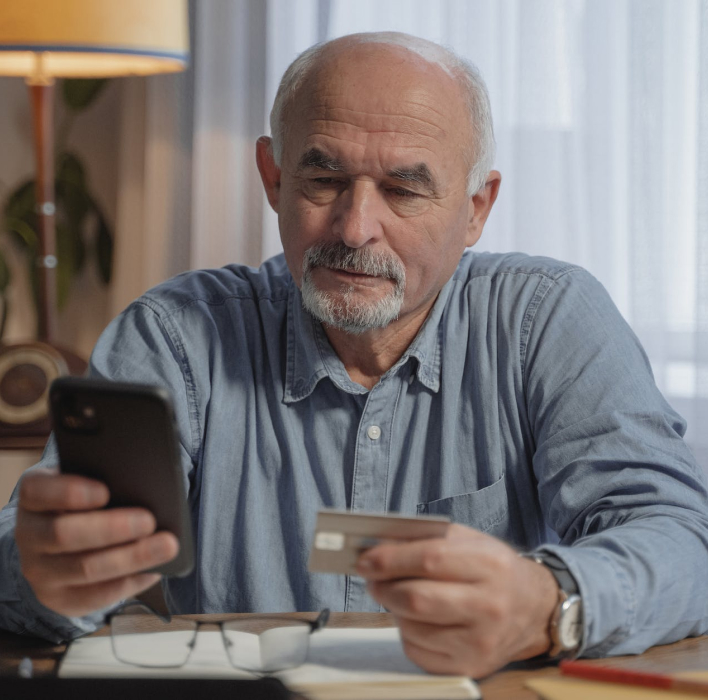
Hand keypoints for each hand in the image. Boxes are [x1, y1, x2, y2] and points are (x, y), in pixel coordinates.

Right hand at [15, 469, 178, 616]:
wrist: (61, 541)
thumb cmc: (85, 503)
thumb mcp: (86, 484)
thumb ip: (106, 481)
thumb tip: (146, 487)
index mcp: (34, 497)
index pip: (38, 491)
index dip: (69, 492)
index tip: (105, 492)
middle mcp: (29, 534)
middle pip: (64, 533)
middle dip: (112, 528)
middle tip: (150, 520)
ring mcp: (40, 570)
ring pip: (85, 568)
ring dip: (131, 557)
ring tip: (167, 545)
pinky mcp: (59, 598)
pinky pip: (96, 596)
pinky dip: (129, 582)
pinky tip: (154, 570)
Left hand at [356, 524, 557, 677]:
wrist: (535, 609)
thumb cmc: (495, 569)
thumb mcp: (470, 541)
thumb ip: (427, 539)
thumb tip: (378, 545)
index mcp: (490, 565)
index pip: (429, 559)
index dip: (390, 559)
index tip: (365, 558)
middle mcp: (489, 606)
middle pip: (417, 599)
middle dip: (383, 586)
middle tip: (372, 577)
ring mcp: (481, 642)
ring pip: (412, 628)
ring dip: (393, 609)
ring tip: (397, 595)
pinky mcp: (471, 667)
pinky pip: (418, 652)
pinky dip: (407, 633)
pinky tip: (417, 619)